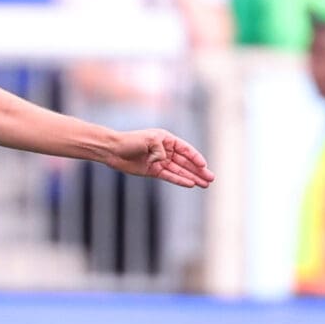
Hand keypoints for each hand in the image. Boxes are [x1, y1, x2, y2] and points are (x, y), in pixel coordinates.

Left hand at [100, 129, 214, 187]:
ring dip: (192, 177)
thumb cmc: (130, 141)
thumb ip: (160, 150)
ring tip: (205, 184)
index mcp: (166, 139)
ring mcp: (160, 162)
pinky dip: (180, 180)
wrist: (113, 150)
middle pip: (186, 162)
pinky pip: (170, 176)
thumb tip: (165, 161)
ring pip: (180, 171)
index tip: (205, 165)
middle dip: (199, 170)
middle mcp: (165, 150)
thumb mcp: (149, 140)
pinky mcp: (154, 171)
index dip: (196, 157)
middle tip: (211, 178)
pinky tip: (190, 184)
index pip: (186, 149)